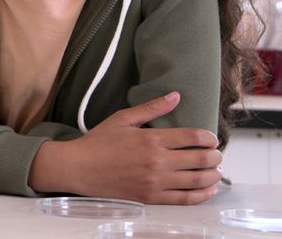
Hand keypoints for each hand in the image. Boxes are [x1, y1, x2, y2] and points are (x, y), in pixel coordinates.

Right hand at [29, 91, 221, 203]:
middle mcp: (157, 161)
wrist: (78, 168)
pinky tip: (208, 190)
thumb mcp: (122, 118)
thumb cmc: (98, 142)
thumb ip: (151, 107)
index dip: (209, 138)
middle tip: (216, 155)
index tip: (211, 139)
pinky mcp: (151, 197)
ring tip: (215, 171)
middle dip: (215, 156)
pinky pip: (185, 199)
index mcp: (152, 139)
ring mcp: (156, 181)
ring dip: (213, 176)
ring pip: (198, 180)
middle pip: (201, 159)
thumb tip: (175, 95)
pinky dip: (202, 195)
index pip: (194, 137)